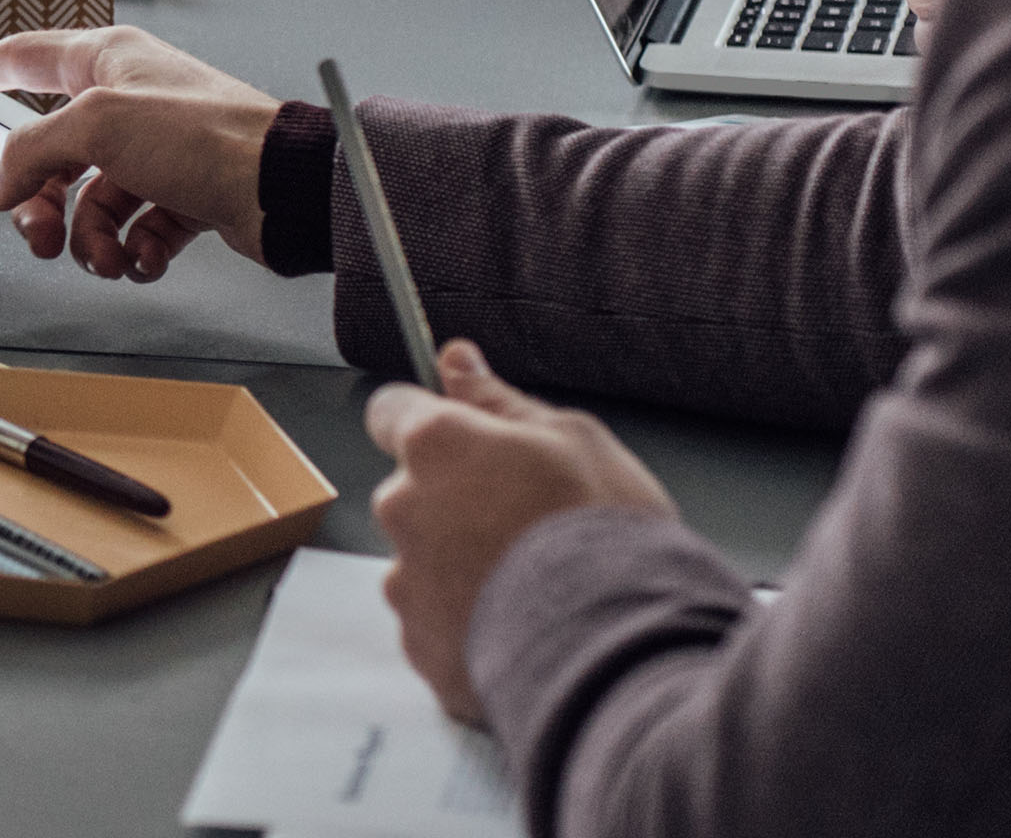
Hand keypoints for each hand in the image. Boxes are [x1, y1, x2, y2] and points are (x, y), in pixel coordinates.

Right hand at [0, 26, 279, 278]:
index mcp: (106, 63)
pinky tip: (142, 257)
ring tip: (104, 257)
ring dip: (89, 238)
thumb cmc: (206, 135)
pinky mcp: (182, 197)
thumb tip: (3, 182)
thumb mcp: (97, 127)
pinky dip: (131, 251)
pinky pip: (132, 230)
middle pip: (53, 155)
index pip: (23, 58)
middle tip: (36, 232)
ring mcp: (155, 153)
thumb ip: (33, 149)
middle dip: (40, 202)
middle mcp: (128, 105)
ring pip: (90, 203)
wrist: (280, 188)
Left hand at [366, 341, 674, 722]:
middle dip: (454, 502)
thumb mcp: (576, 440)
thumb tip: (457, 361)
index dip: (428, 422)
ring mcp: (407, 582)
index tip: (462, 440)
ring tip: (533, 584)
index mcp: (435, 446)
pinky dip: (469, 623)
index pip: (391, 411)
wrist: (619, 649)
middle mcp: (404, 508)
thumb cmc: (605, 535)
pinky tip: (523, 627)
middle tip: (524, 523)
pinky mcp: (420, 645)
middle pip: (412, 492)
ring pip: (424, 560)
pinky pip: (437, 623)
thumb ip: (501, 401)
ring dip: (461, 566)